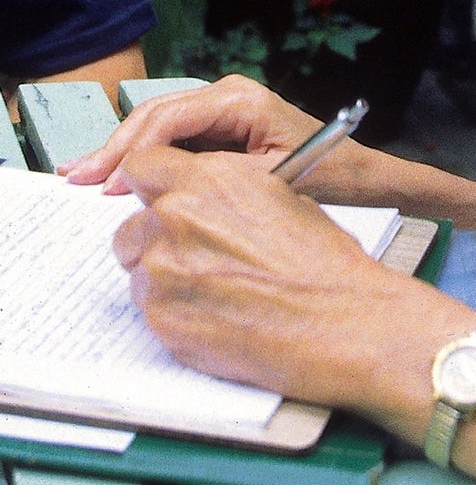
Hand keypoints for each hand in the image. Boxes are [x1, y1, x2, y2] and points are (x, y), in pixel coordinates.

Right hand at [60, 75, 368, 198]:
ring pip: (158, 122)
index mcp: (240, 99)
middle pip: (156, 114)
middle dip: (115, 146)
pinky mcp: (221, 121)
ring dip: (122, 149)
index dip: (133, 150)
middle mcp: (228, 92)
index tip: (106, 183)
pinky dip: (143, 152)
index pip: (170, 117)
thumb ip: (211, 176)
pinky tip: (112, 171)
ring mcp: (223, 104)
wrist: (357, 170)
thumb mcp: (267, 179)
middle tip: (76, 178)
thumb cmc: (324, 173)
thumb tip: (155, 180)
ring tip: (80, 175)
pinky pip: (173, 134)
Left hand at [112, 145, 447, 404]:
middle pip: (131, 223)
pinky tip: (215, 313)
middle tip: (193, 254)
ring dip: (163, 274)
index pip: (143, 164)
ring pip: (137, 267)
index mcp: (210, 179)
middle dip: (155, 237)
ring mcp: (162, 269)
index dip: (151, 185)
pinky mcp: (159, 316)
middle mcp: (177, 217)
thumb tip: (202, 197)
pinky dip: (173, 309)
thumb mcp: (281, 198)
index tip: (159, 199)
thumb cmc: (322, 263)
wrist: (336, 320)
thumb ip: (226, 192)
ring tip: (213, 288)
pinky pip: (148, 307)